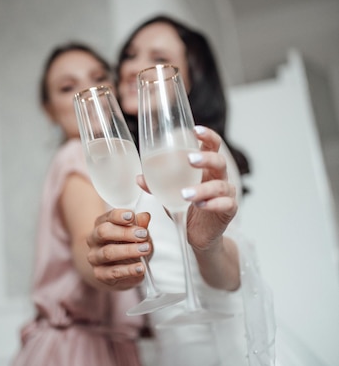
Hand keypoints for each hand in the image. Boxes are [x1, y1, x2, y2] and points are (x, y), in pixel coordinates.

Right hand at [86, 209, 151, 289]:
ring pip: (108, 253)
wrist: (116, 271)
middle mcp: (94, 239)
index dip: (119, 216)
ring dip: (129, 250)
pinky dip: (128, 270)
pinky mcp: (100, 274)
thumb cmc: (127, 246)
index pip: (108, 217)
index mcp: (102, 224)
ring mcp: (95, 257)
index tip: (132, 216)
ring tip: (145, 249)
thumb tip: (145, 216)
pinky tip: (140, 268)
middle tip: (143, 234)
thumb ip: (140, 225)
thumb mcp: (136, 234)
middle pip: (104, 232)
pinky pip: (113, 272)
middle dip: (125, 233)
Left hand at [137, 125, 238, 289]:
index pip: (212, 146)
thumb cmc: (185, 207)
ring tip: (185, 194)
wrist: (198, 235)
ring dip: (203, 188)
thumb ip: (156, 184)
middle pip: (219, 161)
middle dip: (206, 158)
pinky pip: (225, 204)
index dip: (208, 136)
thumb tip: (138, 178)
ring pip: (220, 186)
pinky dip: (213, 204)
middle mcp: (219, 177)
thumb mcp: (168, 194)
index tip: (196, 130)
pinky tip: (200, 205)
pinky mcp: (229, 211)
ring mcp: (227, 194)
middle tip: (190, 159)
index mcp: (206, 168)